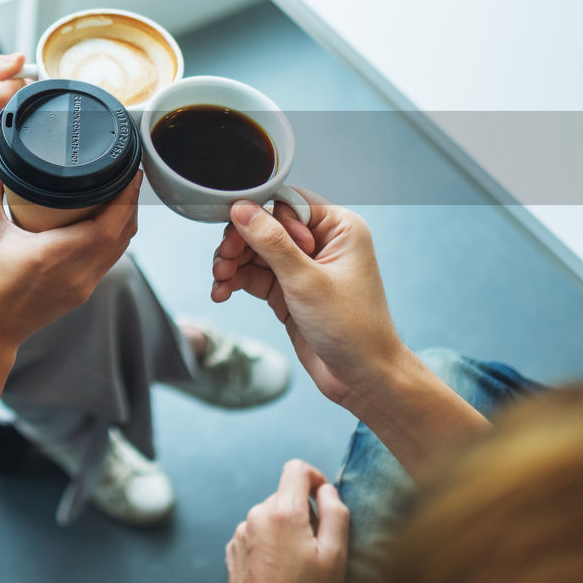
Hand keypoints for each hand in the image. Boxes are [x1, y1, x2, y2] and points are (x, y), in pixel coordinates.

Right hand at [0, 166, 141, 353]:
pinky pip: (108, 261)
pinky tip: (104, 223)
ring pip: (119, 249)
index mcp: (55, 256)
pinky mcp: (80, 294)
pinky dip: (113, 238)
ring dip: (125, 221)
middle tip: (128, 173)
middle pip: (123, 235)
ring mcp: (82, 287)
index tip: (132, 172)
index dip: (127, 198)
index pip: (109, 226)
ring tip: (121, 193)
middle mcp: (76, 273)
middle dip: (131, 202)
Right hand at [210, 192, 405, 406]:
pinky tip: (222, 293)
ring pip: (254, 251)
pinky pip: (253, 275)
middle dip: (239, 243)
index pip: (286, 204)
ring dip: (232, 264)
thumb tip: (241, 209)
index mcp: (338, 228)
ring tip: (220, 281)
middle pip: (264, 226)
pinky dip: (235, 281)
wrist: (362, 378)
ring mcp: (302, 267)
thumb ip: (271, 243)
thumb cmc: (352, 329)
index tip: (234, 234)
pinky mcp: (288, 290)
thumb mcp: (306, 281)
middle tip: (223, 262)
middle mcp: (321, 242)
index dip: (258, 217)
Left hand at [226, 460, 348, 582]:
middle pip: (285, 495)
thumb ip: (336, 515)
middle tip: (317, 548)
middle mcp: (256, 515)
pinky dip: (271, 543)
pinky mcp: (234, 549)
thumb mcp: (335, 557)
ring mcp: (241, 532)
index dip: (316, 478)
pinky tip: (280, 571)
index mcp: (282, 511)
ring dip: (287, 530)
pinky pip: (257, 533)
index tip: (325, 500)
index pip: (296, 469)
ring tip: (298, 565)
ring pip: (271, 516)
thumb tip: (327, 490)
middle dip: (304, 513)